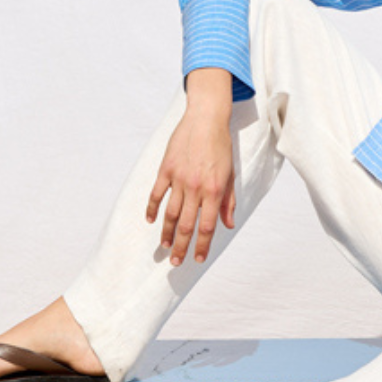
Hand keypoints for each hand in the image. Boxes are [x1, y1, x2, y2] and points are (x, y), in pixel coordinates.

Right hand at [146, 70, 235, 265]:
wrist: (206, 119)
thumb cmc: (221, 147)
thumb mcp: (230, 174)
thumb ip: (228, 201)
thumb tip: (227, 224)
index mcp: (214, 190)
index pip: (207, 225)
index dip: (202, 244)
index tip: (197, 259)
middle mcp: (196, 187)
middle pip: (186, 224)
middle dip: (181, 246)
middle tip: (176, 262)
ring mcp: (179, 178)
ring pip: (170, 213)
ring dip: (167, 233)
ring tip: (165, 247)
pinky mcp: (166, 169)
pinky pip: (157, 193)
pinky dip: (153, 209)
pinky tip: (152, 221)